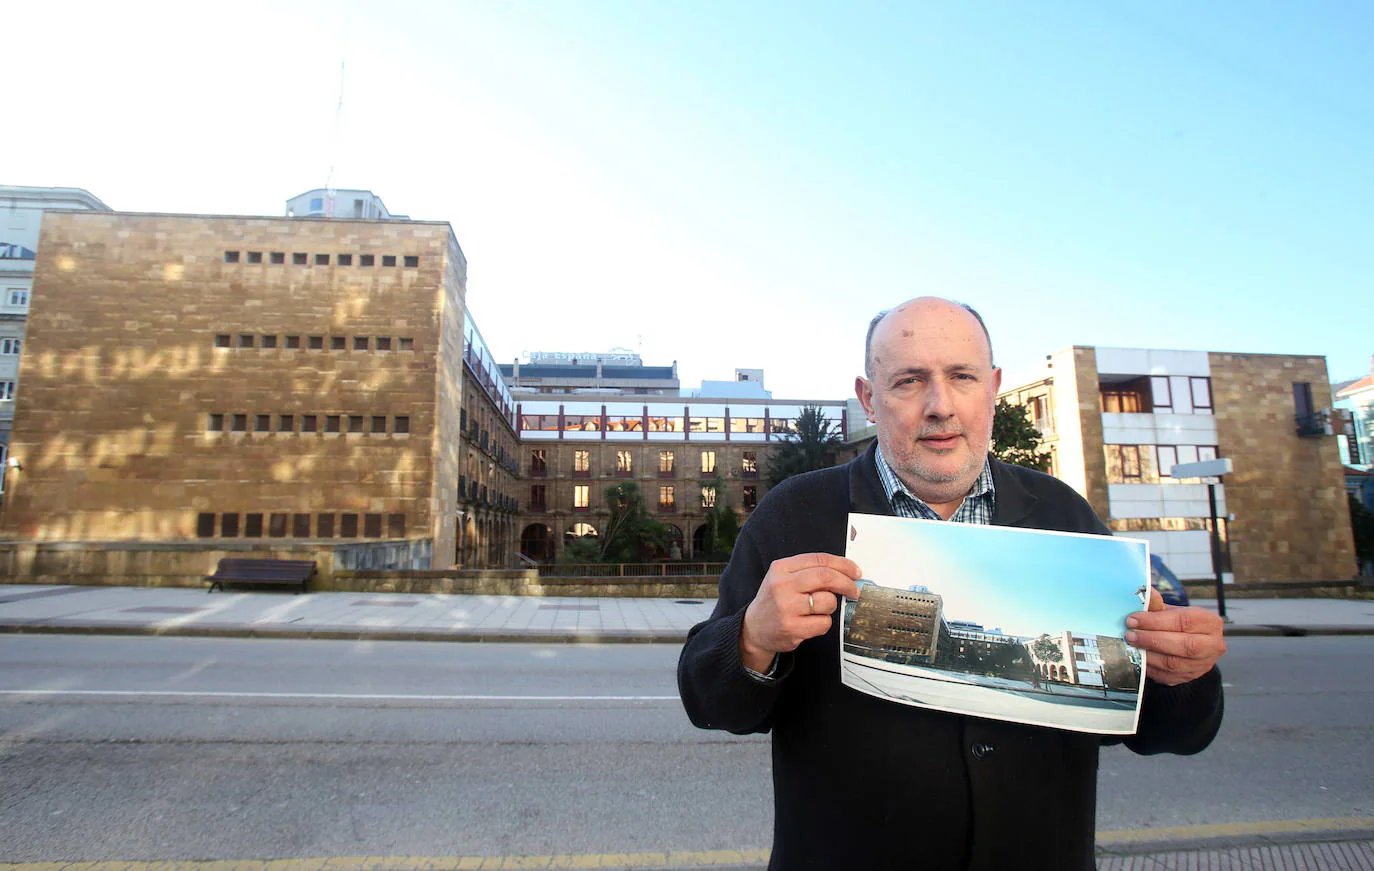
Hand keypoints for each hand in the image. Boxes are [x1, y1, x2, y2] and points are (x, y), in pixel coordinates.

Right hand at [739, 553, 861, 672]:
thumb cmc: (776, 600)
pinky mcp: (791, 628)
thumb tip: (846, 572)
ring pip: (828, 602)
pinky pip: (824, 623)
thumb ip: (809, 571)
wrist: (754, 628)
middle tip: (854, 590)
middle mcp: (781, 585)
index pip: (820, 559)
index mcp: (781, 568)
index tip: (855, 572)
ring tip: (819, 610)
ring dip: (831, 606)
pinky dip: (823, 623)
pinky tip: (811, 623)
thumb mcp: (784, 577)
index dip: (843, 565)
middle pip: (826, 577)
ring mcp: (786, 608)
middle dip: (847, 583)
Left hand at [1126, 587, 1226, 685]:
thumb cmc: (1180, 624)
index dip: (1156, 621)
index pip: (1184, 621)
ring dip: (1149, 655)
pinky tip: (1138, 658)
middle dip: (1152, 640)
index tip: (1133, 619)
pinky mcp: (1190, 677)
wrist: (1192, 643)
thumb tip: (1145, 593)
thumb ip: (1158, 605)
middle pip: (1184, 645)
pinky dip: (1150, 668)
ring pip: (1175, 664)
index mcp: (1210, 622)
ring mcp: (1203, 664)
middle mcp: (1213, 645)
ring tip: (1131, 646)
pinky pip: (1168, 676)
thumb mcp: (1172, 611)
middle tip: (1130, 635)